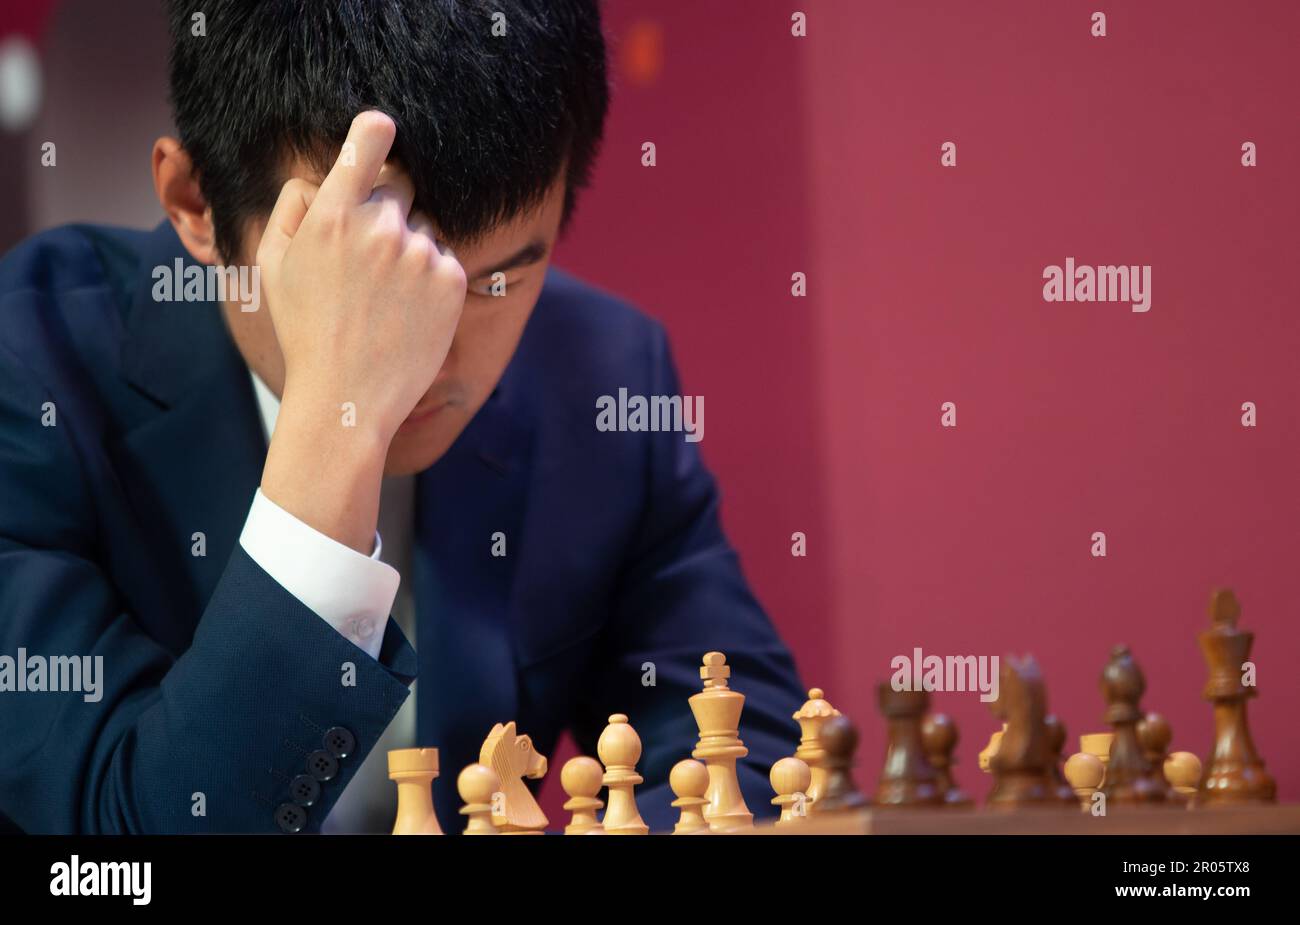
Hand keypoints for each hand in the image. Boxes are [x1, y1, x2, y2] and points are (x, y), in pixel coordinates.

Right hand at [256, 111, 465, 551]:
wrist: (347, 398)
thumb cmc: (304, 332)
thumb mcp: (272, 267)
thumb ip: (291, 210)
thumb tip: (317, 179)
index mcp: (330, 217)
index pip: (365, 148)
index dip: (375, 133)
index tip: (382, 126)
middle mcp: (379, 227)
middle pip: (398, 190)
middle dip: (386, 213)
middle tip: (367, 264)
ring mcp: (419, 252)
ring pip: (422, 228)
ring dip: (409, 250)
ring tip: (384, 300)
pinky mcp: (451, 279)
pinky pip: (444, 259)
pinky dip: (430, 280)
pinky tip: (406, 313)